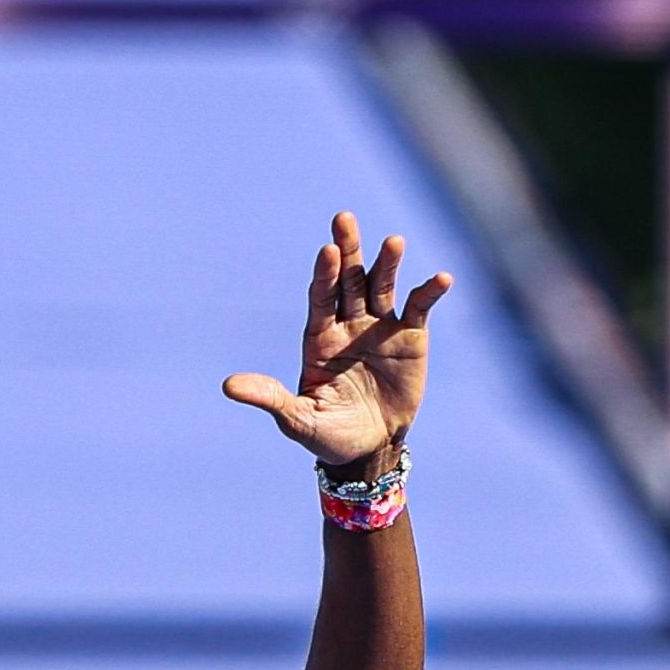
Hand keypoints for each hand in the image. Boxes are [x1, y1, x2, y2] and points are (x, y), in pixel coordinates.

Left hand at [223, 211, 451, 473]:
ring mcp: (379, 326)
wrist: (369, 449)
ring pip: (381, 286)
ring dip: (387, 263)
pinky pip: (418, 308)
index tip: (327, 251)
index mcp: (319, 338)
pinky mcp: (409, 336)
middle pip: (347, 280)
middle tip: (343, 219)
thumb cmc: (327, 435)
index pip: (320, 298)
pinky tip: (441, 279)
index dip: (323, 275)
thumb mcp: (297, 419)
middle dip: (347, 251)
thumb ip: (269, 398)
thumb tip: (228, 386)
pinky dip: (429, 292)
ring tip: (394, 241)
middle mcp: (347, 324)